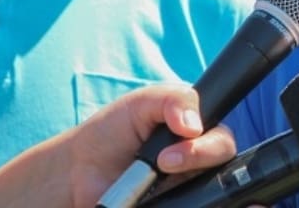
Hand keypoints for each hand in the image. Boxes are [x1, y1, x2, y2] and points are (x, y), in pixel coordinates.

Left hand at [0, 84, 236, 207]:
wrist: (76, 173)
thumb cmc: (112, 132)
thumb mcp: (142, 102)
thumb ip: (174, 100)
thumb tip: (195, 125)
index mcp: (197, 133)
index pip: (223, 139)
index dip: (210, 142)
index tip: (184, 135)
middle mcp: (196, 162)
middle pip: (222, 164)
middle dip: (198, 157)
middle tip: (164, 161)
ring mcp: (184, 189)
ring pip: (208, 192)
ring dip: (185, 182)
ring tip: (155, 176)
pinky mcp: (173, 203)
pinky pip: (190, 203)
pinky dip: (178, 201)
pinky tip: (152, 196)